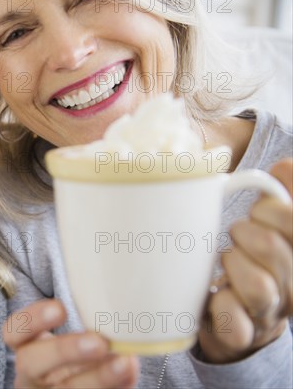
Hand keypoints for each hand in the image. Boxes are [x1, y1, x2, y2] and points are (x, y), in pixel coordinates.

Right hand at [4, 299, 138, 387]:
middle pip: (31, 363)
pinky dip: (113, 388)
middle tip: (98, 342)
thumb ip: (90, 329)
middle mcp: (31, 375)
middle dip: (63, 350)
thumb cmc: (77, 358)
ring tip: (124, 363)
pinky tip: (128, 376)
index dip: (32, 320)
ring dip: (97, 377)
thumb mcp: (74, 341)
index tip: (61, 309)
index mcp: (27, 349)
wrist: (75, 384)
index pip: (13, 332)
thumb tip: (122, 328)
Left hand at [200, 158, 292, 362]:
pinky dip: (221, 304)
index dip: (272, 209)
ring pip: (258, 287)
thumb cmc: (254, 262)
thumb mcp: (272, 226)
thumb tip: (285, 166)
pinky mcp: (242, 334)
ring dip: (233, 266)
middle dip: (245, 232)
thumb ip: (283, 195)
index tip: (258, 212)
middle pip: (273, 247)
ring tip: (225, 262)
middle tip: (236, 235)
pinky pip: (234, 321)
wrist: (243, 319)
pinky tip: (217, 293)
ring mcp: (269, 314)